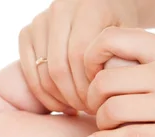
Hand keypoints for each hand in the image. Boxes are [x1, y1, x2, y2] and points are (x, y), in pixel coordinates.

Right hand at [18, 0, 137, 114]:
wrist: (104, 7)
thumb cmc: (119, 28)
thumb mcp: (128, 39)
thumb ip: (118, 60)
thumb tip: (103, 91)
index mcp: (89, 8)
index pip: (80, 56)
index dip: (88, 85)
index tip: (100, 100)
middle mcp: (60, 10)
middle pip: (58, 66)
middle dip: (73, 96)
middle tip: (88, 109)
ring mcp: (40, 21)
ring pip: (43, 72)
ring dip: (59, 98)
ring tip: (77, 108)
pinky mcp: (27, 32)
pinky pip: (29, 72)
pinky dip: (43, 94)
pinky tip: (62, 104)